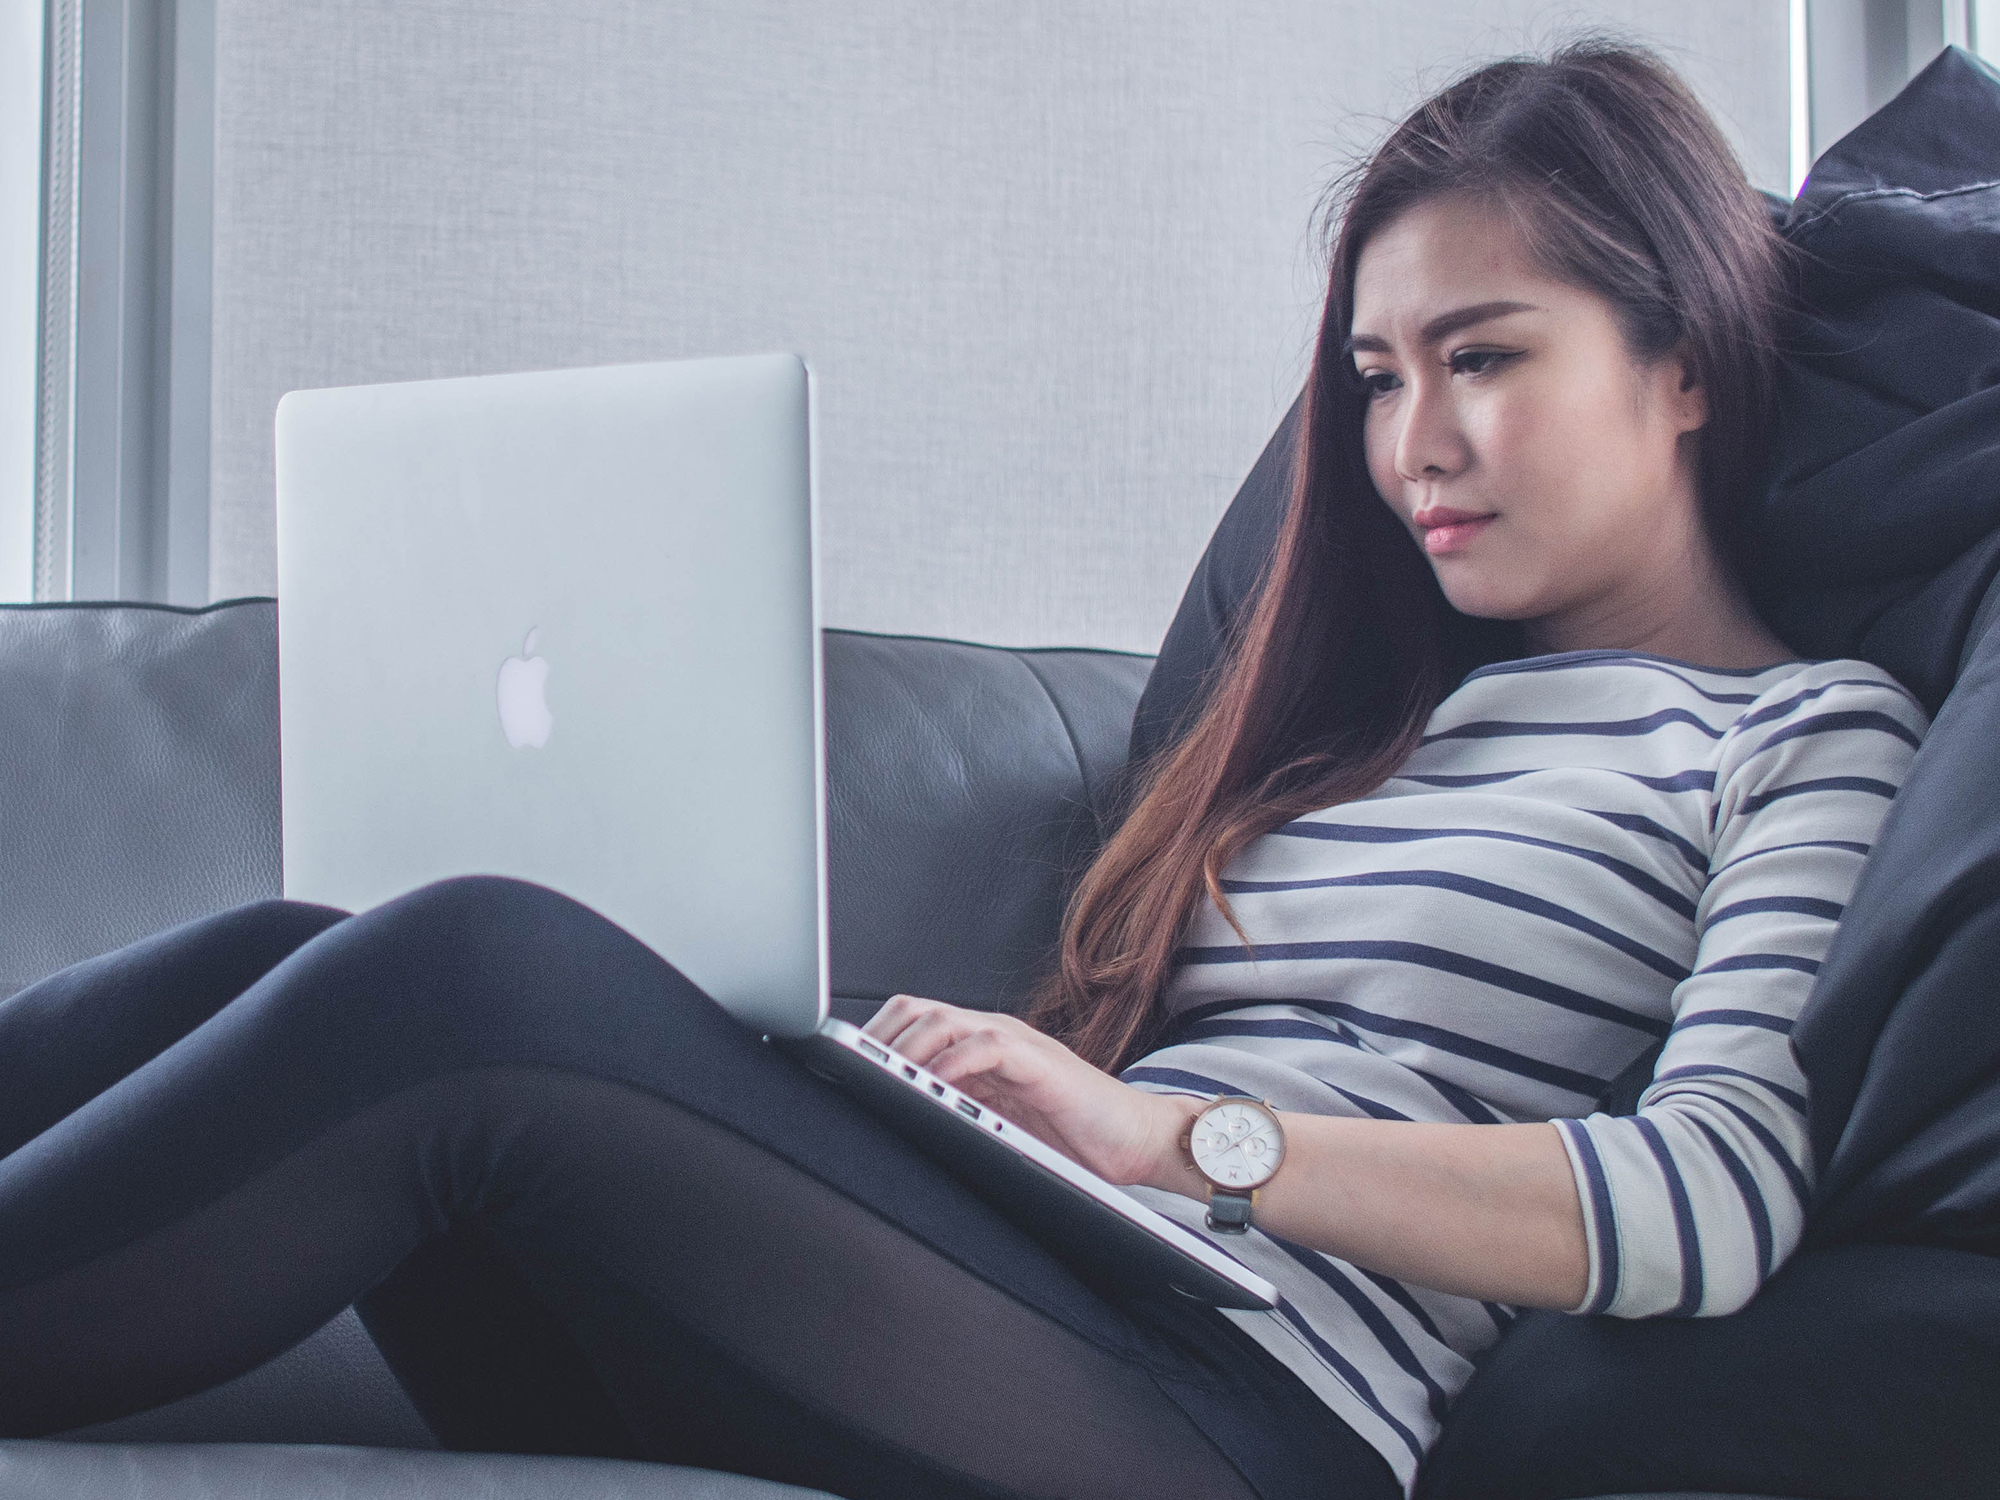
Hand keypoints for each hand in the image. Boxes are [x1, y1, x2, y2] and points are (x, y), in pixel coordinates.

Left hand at [863, 995, 1202, 1188]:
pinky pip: (985, 1045)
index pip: (910, 1022)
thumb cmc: (1070, 1137)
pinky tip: (933, 1085)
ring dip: (906, 1047)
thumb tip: (895, 1123)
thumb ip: (955, 1111)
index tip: (835, 1066)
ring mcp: (1015, 1043)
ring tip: (882, 1077)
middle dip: (877, 1039)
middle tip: (850, 1073)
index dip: (872, 1039)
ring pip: (942, 1019)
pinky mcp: (1039, 1061)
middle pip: (916, 1010)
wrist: (1136, 1140)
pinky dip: (952, 1062)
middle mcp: (990, 1035)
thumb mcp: (996, 1123)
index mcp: (975, 1047)